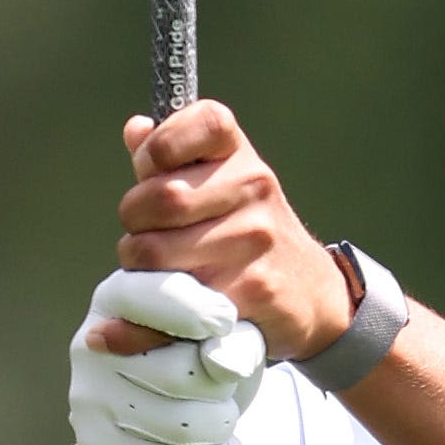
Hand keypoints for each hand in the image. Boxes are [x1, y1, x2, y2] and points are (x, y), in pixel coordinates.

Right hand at [68, 270, 267, 444]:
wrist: (161, 423)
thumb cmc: (202, 362)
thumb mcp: (230, 337)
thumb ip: (238, 339)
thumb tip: (222, 362)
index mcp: (121, 296)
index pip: (159, 296)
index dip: (199, 311)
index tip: (227, 319)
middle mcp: (93, 343)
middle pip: (183, 372)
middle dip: (223, 386)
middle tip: (223, 386)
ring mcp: (90, 398)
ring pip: (182, 425)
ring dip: (221, 426)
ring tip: (219, 417)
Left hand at [104, 100, 351, 360]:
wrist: (310, 292)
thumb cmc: (247, 232)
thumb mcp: (220, 185)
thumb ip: (172, 158)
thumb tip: (136, 129)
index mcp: (240, 155)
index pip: (205, 122)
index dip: (162, 144)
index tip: (153, 171)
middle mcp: (254, 187)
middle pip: (160, 198)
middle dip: (134, 225)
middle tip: (146, 239)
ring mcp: (256, 239)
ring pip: (154, 254)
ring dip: (137, 273)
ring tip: (157, 277)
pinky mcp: (251, 289)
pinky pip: (172, 305)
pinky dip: (141, 322)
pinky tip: (139, 323)